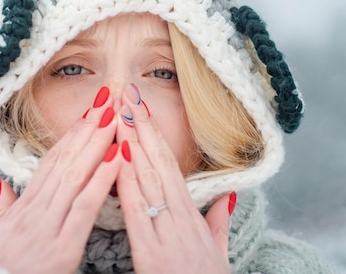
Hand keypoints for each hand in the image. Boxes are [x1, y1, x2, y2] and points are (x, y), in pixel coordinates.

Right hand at [0, 87, 122, 273]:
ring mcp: (49, 226)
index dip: (72, 133)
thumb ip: (4, 207)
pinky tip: (118, 157)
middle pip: (65, 159)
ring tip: (116, 116)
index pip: (52, 160)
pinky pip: (85, 207)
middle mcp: (36, 209)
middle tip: (107, 98)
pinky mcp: (62, 247)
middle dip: (88, 127)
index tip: (90, 109)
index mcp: (26, 205)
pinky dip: (102, 180)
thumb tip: (2, 184)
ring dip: (98, 143)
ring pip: (76, 175)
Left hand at [115, 87, 232, 273]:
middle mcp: (182, 219)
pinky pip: (140, 212)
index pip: (169, 166)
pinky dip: (129, 182)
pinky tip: (120, 157)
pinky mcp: (156, 253)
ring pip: (149, 180)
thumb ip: (219, 222)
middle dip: (140, 126)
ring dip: (132, 143)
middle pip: (158, 163)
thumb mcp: (218, 253)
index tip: (139, 107)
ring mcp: (170, 234)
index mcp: (192, 217)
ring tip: (119, 112)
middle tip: (126, 93)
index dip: (153, 134)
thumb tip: (226, 195)